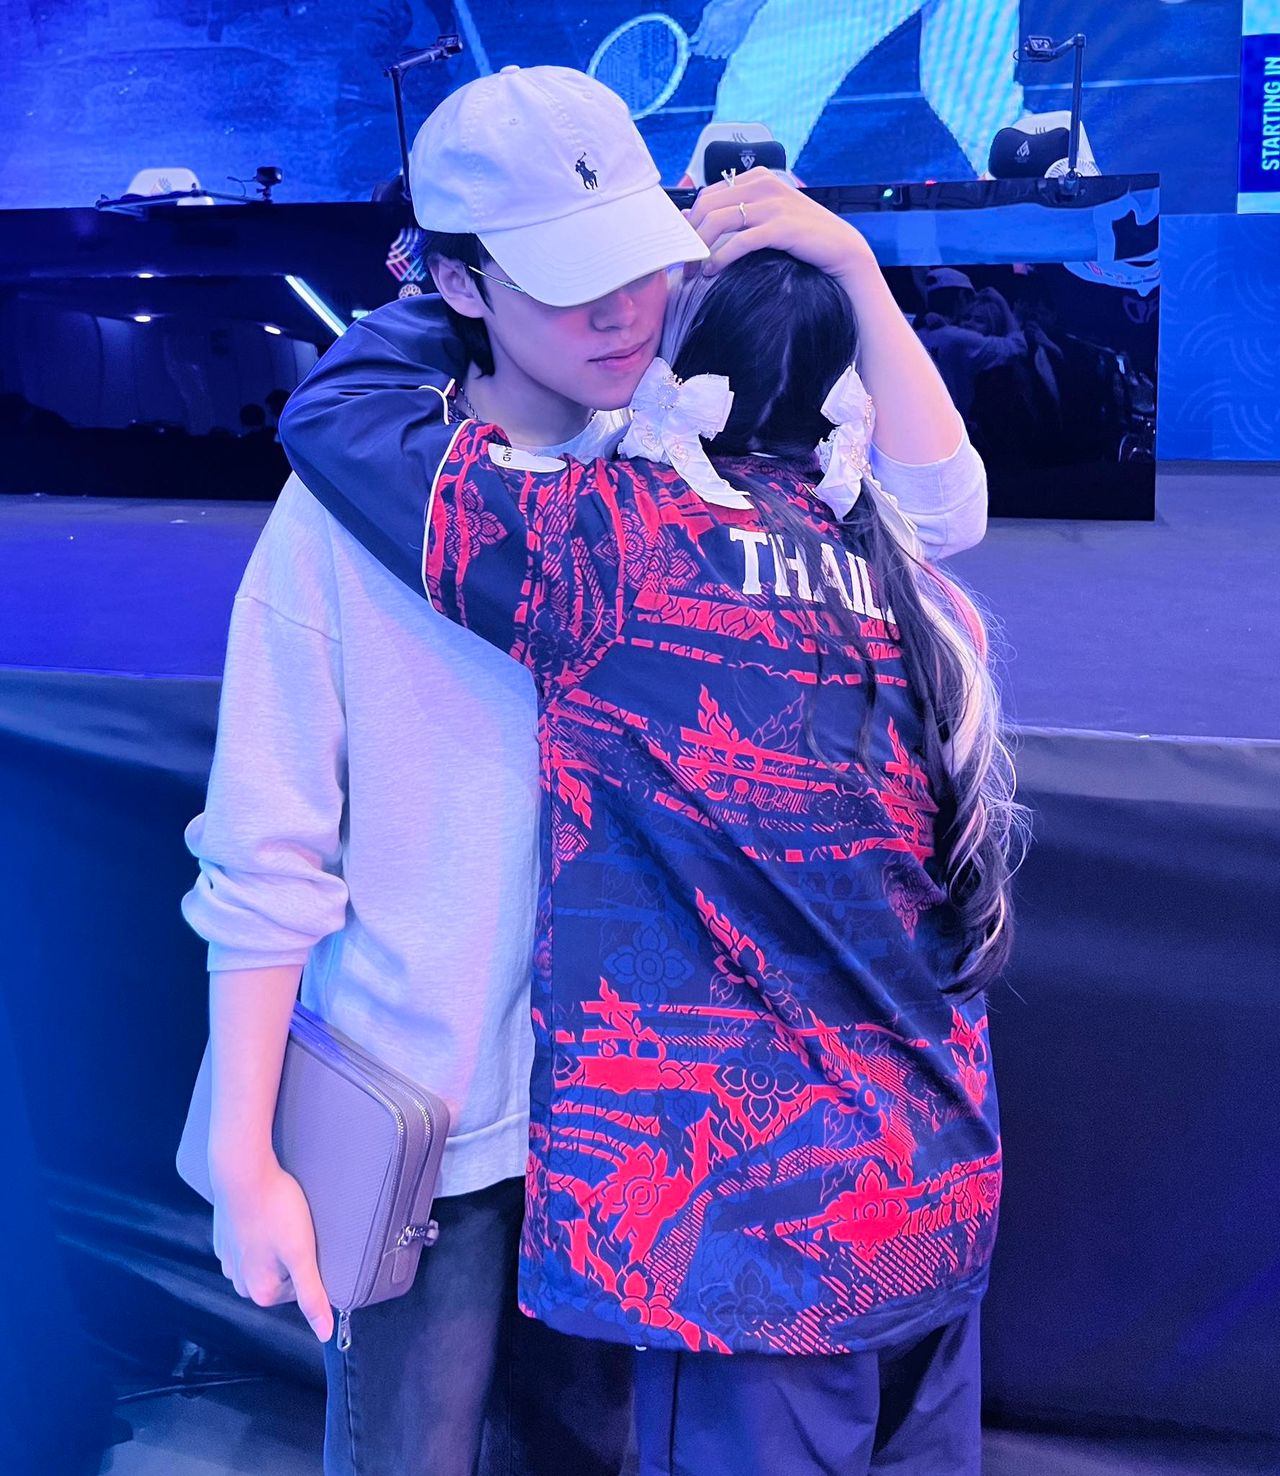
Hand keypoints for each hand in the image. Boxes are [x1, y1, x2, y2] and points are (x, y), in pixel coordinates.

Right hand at [211, 1158, 333, 1341]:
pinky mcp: (223, 1237)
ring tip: (282, 1219)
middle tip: (297, 1228)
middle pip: (280, 1275)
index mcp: (261, 1292)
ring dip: (275, 1243)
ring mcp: (227, 1259)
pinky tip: (266, 1213)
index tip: (310, 1242)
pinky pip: (248, 1243)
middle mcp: (239, 1282)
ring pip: (263, 1259)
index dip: (310, 1263)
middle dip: (291, 1255)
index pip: (300, 1289)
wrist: (242, 1173)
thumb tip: (325, 1334)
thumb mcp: (303, 1253)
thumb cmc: (277, 1210)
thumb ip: (313, 1295)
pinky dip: (259, 1231)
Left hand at [686, 167, 877, 284]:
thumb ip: (735, 213)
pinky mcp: (781, 227)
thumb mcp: (767, 217)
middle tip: (682, 264)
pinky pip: (739, 241)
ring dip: (699, 248)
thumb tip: (691, 219)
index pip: (707, 195)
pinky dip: (720, 258)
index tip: (681, 248)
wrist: (842, 249)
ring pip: (717, 220)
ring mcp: (772, 204)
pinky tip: (713, 272)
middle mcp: (762, 185)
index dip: (689, 223)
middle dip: (689, 236)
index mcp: (757, 178)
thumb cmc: (802, 236)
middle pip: (706, 206)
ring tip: (694, 271)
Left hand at [691, 0, 766, 58]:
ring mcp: (729, 44)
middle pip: (708, 53)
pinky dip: (722, 52)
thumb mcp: (707, 13)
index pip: (700, 50)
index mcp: (710, 33)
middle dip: (703, 50)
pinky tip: (721, 45)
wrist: (743, 4)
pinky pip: (727, 53)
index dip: (695, 50)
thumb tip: (693, 39)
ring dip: (713, 51)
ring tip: (712, 44)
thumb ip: (700, 29)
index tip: (692, 47)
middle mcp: (719, 41)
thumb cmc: (724, 4)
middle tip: (702, 44)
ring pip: (717, 55)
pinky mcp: (737, 43)